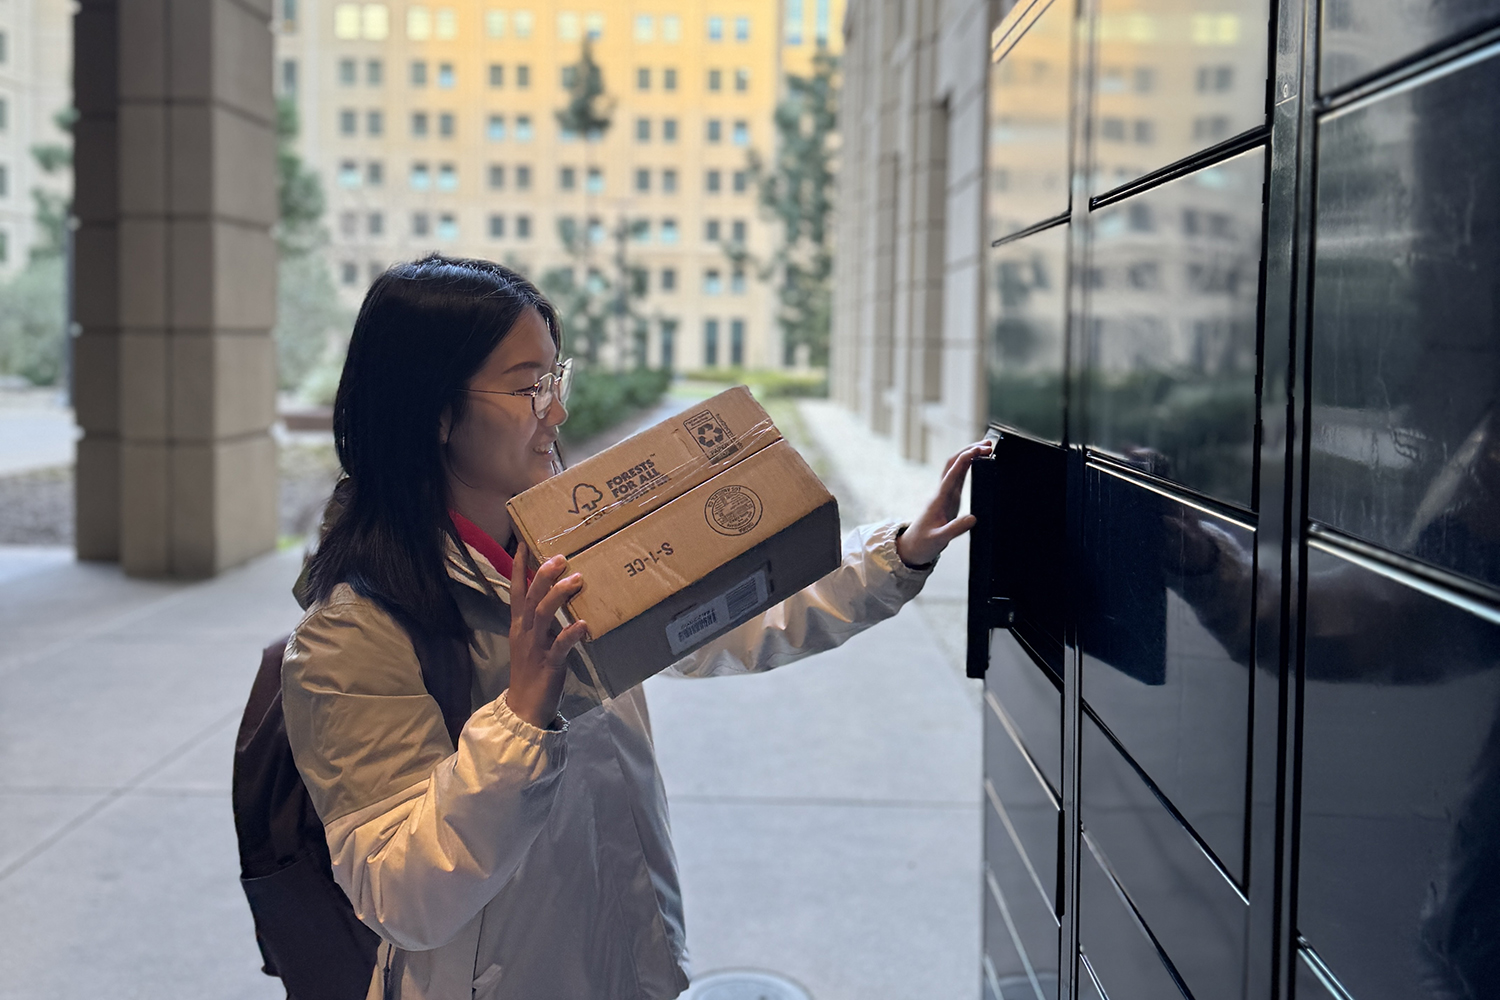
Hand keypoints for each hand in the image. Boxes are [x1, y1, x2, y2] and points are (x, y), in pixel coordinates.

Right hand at [504, 541, 588, 729]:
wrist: (524, 708)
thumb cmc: (531, 672)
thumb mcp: (530, 641)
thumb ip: (539, 620)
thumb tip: (554, 597)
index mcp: (519, 626)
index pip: (515, 591)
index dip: (517, 568)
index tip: (522, 544)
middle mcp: (524, 632)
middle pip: (530, 597)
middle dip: (543, 575)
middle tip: (560, 557)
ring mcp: (536, 648)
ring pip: (542, 615)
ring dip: (559, 595)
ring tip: (577, 579)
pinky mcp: (549, 664)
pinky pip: (560, 645)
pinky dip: (571, 633)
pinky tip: (584, 624)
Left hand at [896, 440, 993, 567]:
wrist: (912, 547)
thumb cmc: (923, 543)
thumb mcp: (939, 540)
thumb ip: (955, 529)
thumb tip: (973, 518)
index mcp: (939, 499)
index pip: (953, 473)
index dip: (966, 459)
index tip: (979, 450)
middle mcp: (942, 493)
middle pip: (954, 463)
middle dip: (969, 450)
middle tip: (988, 445)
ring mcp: (945, 495)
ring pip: (956, 468)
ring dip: (970, 455)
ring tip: (986, 447)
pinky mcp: (949, 499)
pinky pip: (958, 477)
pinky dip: (969, 466)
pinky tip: (978, 462)